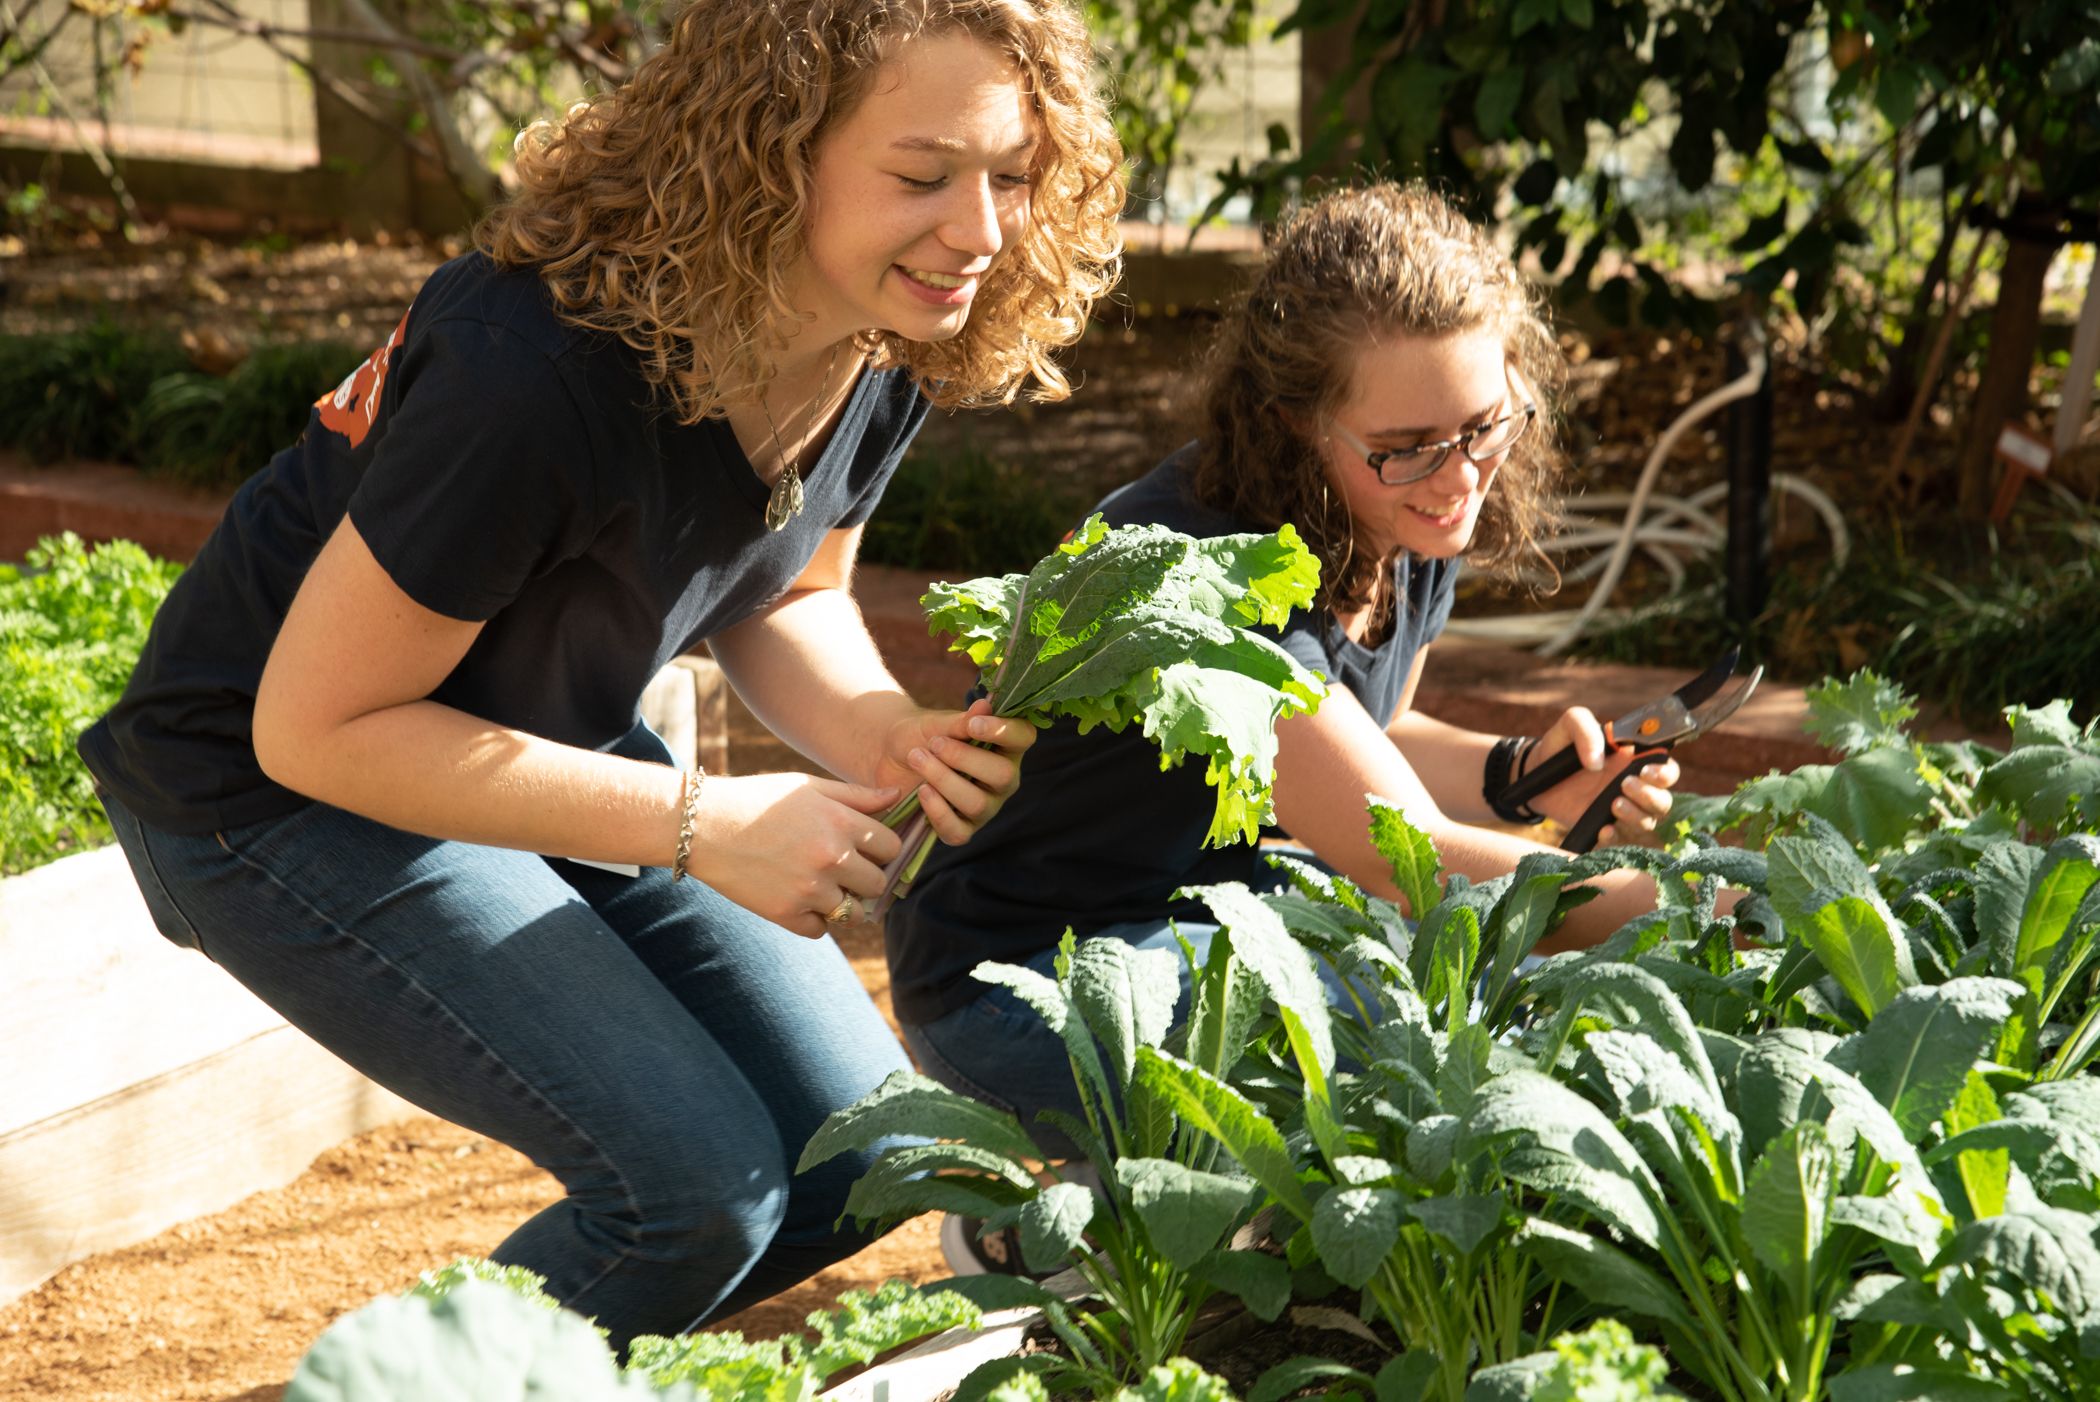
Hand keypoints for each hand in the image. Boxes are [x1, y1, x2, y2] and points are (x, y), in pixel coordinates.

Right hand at [685, 772, 903, 936]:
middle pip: (878, 884)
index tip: (867, 848)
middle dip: (866, 878)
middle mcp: (831, 858)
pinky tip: (799, 898)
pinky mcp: (786, 914)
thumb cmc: (757, 800)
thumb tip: (898, 799)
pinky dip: (814, 919)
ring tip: (820, 884)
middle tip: (846, 870)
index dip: (881, 848)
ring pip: (853, 912)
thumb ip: (856, 796)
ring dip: (843, 901)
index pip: (891, 847)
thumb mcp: (807, 787)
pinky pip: (821, 929)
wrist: (703, 826)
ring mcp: (809, 889)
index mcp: (840, 822)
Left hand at [875, 698, 1036, 844]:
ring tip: (918, 759)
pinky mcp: (963, 829)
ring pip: (977, 803)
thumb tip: (985, 705)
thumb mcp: (936, 724)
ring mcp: (986, 807)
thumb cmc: (922, 735)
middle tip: (934, 743)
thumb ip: (960, 721)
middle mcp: (1003, 779)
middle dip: (964, 758)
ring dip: (943, 779)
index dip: (1003, 732)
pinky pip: (958, 831)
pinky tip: (921, 791)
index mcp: (1005, 746)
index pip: (1024, 737)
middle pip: (1003, 775)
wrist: (890, 757)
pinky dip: (937, 811)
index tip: (973, 725)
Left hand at [1522, 706, 1680, 846]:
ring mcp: (1619, 809)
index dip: (1665, 773)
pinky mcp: (1603, 827)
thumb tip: (1598, 762)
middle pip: (1663, 801)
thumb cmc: (1559, 746)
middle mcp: (1633, 787)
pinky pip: (1621, 841)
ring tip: (1613, 804)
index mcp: (1634, 761)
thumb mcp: (1571, 723)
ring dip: (1636, 816)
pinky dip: (1617, 838)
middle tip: (1624, 785)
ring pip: (1648, 822)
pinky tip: (1603, 830)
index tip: (1646, 771)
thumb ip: (1586, 729)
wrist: (1532, 774)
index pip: (1667, 770)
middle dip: (1651, 796)